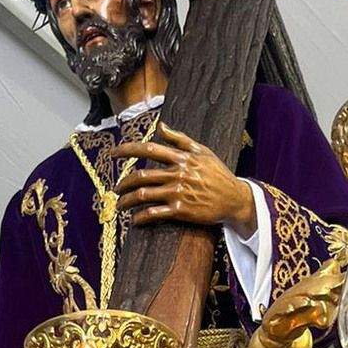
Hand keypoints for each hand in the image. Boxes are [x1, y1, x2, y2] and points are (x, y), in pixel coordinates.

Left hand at [110, 124, 257, 235]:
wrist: (235, 199)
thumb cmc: (218, 174)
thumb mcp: (203, 151)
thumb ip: (179, 139)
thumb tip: (160, 126)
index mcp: (181, 158)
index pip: (148, 149)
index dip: (127, 150)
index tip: (113, 153)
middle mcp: (177, 174)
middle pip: (141, 176)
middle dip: (123, 183)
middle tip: (116, 188)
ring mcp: (178, 193)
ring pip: (143, 195)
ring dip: (127, 201)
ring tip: (120, 205)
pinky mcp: (181, 211)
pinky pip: (154, 214)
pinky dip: (141, 218)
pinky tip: (135, 220)